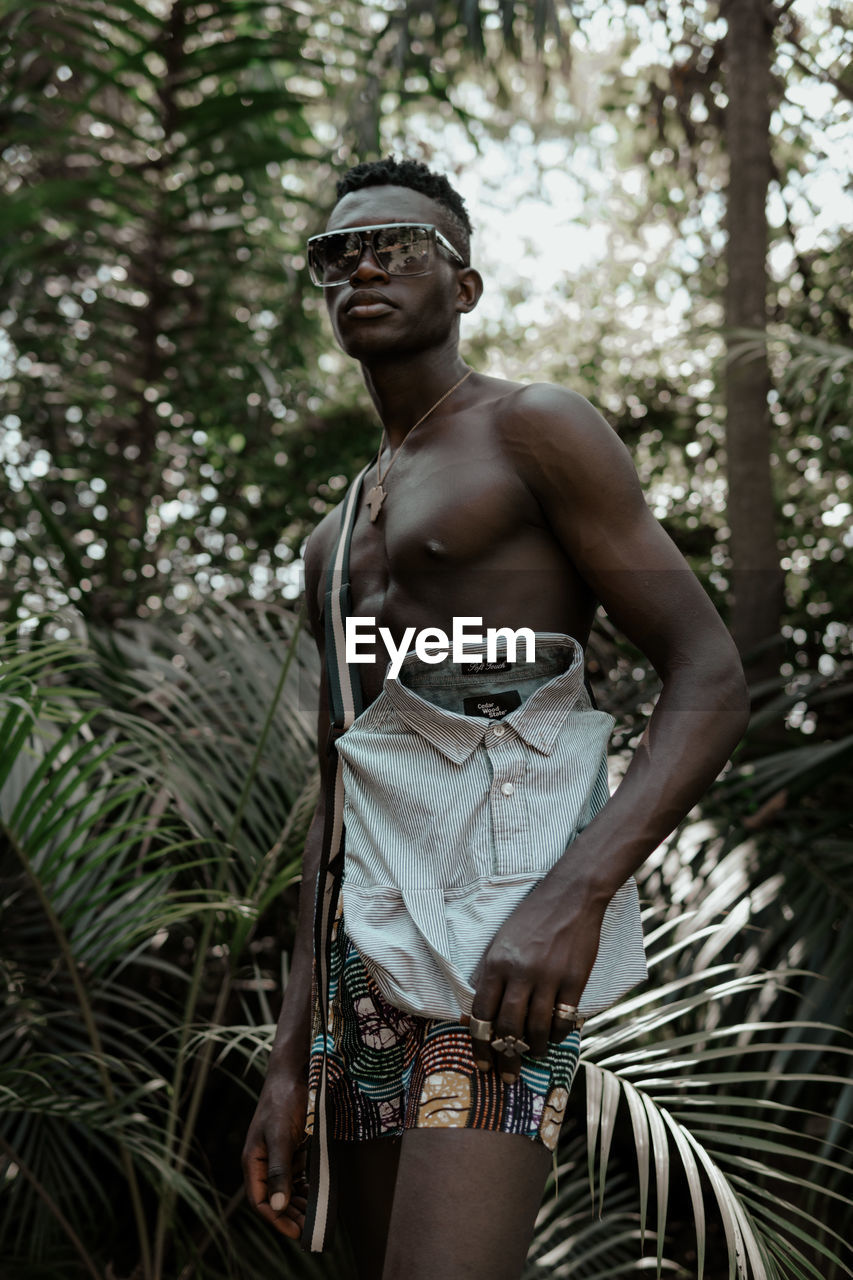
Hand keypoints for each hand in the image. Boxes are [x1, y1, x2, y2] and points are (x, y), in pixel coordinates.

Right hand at [242, 1065, 309, 1239]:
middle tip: (310, 1230)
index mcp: (254, 1161)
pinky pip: (297, 1175)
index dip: (276, 1219)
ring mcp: (277, 1154)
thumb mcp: (281, 1136)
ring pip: (286, 1189)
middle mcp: (263, 1161)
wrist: (295, 1072)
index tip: (296, 1232)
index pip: (260, 1201)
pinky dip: (306, 1188)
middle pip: (274, 1198)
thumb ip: (279, 1171)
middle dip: (290, 1215)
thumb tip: (277, 1206)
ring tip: (315, 1218)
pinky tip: (317, 1196)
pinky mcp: (291, 1148)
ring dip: (299, 1204)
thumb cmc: (284, 1100)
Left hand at [468, 875, 603, 1081]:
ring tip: (531, 1055)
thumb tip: (476, 1014)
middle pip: (508, 1028)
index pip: (482, 1013)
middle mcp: (520, 972)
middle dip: (505, 1057)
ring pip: (536, 1029)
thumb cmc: (532, 918)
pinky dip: (557, 1035)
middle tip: (507, 1076)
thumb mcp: (502, 941)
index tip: (482, 1064)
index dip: (480, 1044)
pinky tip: (553, 1037)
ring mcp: (549, 977)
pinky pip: (562, 1019)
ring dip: (532, 1049)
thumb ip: (490, 975)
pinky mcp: (574, 980)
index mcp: (497, 962)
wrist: (571, 897)